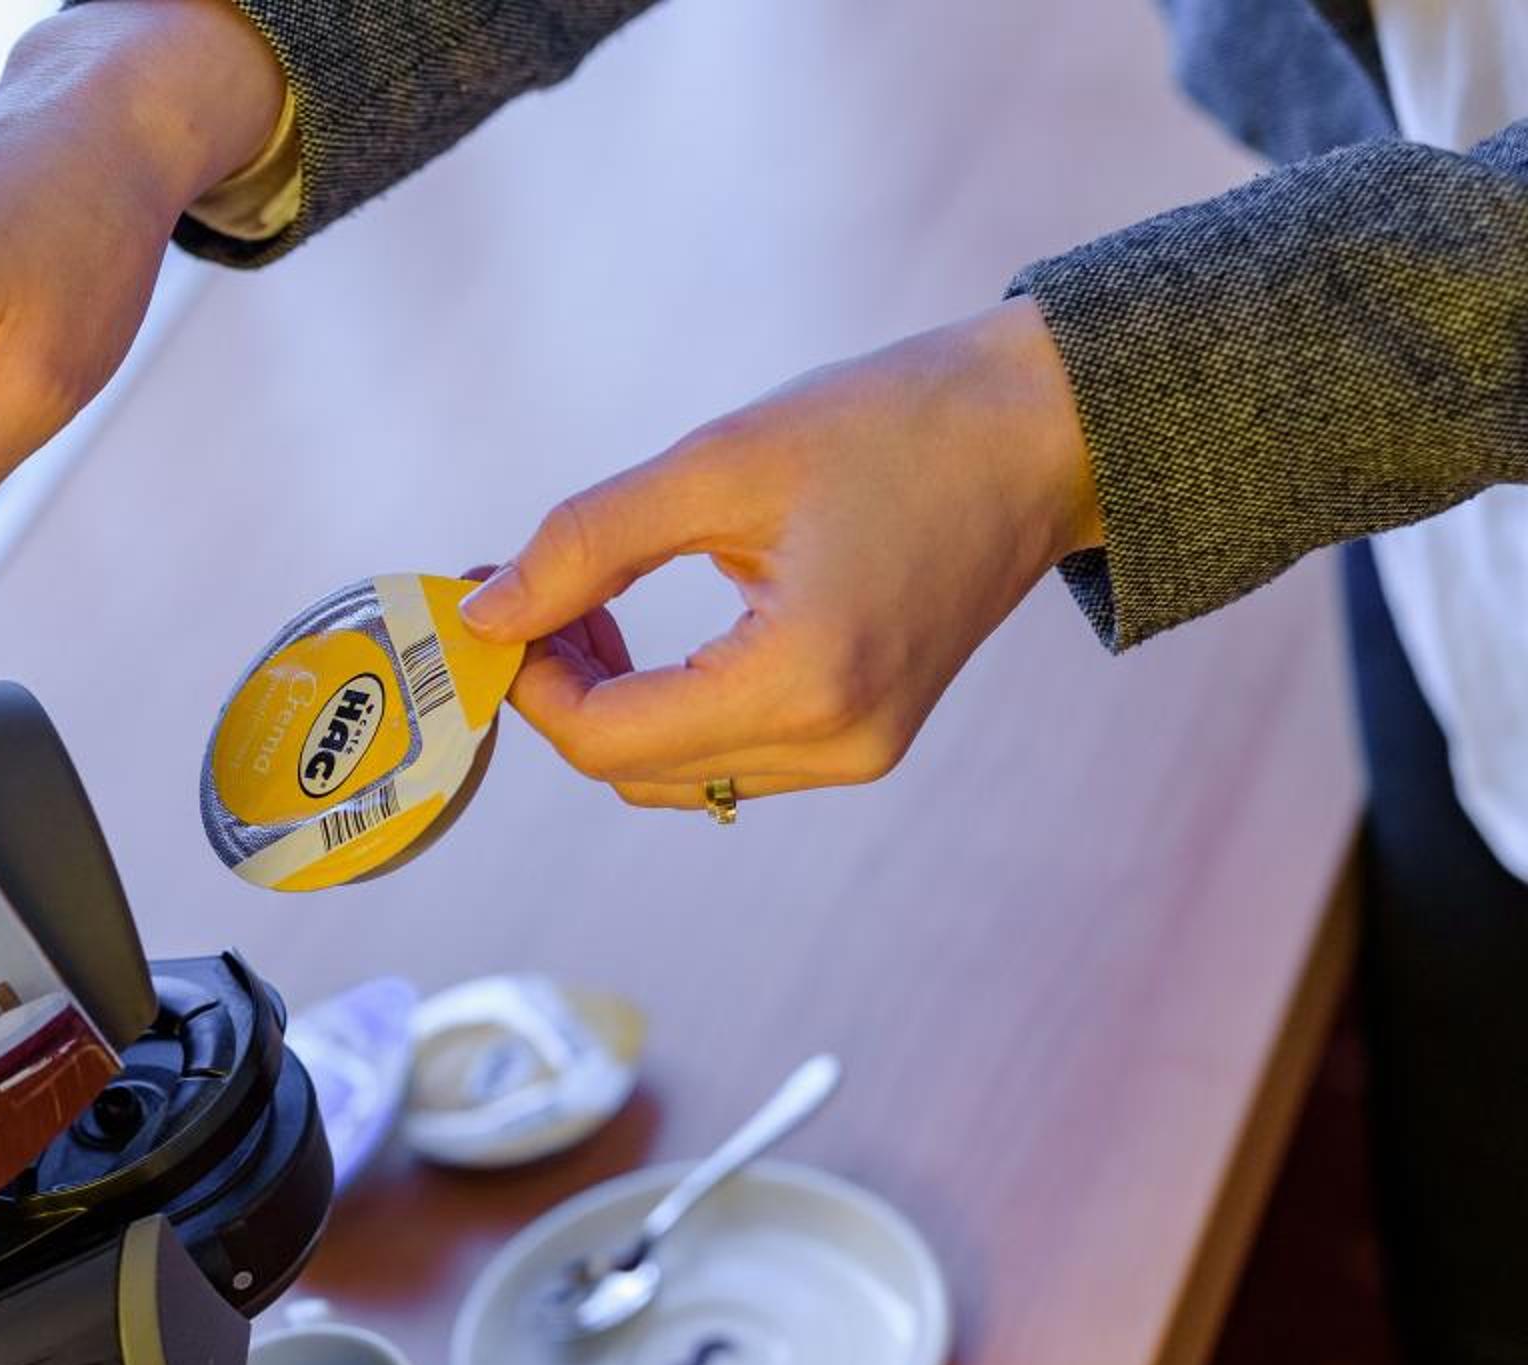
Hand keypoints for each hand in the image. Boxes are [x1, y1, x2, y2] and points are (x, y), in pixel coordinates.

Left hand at [457, 300, 1104, 809]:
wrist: (1044, 432)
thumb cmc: (895, 425)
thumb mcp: (720, 464)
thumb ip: (586, 545)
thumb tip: (483, 615)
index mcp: (802, 682)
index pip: (604, 738)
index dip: (527, 681)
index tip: (494, 604)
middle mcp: (834, 745)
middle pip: (628, 770)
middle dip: (560, 692)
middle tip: (530, 595)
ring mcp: (855, 756)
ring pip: (672, 775)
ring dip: (608, 706)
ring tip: (586, 605)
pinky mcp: (862, 741)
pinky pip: (725, 757)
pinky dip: (666, 709)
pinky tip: (648, 633)